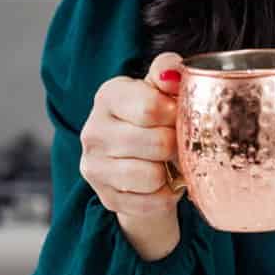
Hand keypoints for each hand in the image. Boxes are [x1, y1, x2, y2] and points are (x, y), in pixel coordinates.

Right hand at [79, 51, 183, 220]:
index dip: (176, 115)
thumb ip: (168, 72)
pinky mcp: (106, 197)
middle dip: (178, 146)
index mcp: (108, 96)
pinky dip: (165, 196)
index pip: (150, 107)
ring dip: (170, 172)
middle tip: (180, 144)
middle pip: (157, 143)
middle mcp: (94, 130)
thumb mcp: (160, 89)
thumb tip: (174, 72)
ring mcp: (95, 166)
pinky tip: (161, 184)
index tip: (181, 117)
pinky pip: (151, 202)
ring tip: (168, 163)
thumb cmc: (155, 119)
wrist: (139, 161)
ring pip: (153, 176)